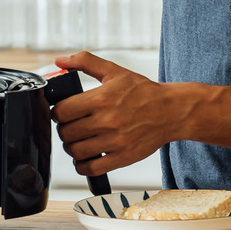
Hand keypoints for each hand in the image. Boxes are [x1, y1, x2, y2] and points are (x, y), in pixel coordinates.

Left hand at [50, 51, 183, 175]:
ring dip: (72, 147)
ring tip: (79, 140)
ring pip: (76, 151)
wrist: (172, 111)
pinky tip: (87, 157)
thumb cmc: (144, 92)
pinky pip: (91, 169)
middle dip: (65, 129)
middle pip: (66, 132)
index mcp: (101, 98)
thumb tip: (59, 61)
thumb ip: (85, 62)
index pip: (62, 112)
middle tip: (72, 126)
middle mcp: (107, 121)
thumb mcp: (115, 71)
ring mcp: (115, 141)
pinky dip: (83, 165)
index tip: (65, 112)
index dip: (59, 112)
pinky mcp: (123, 157)